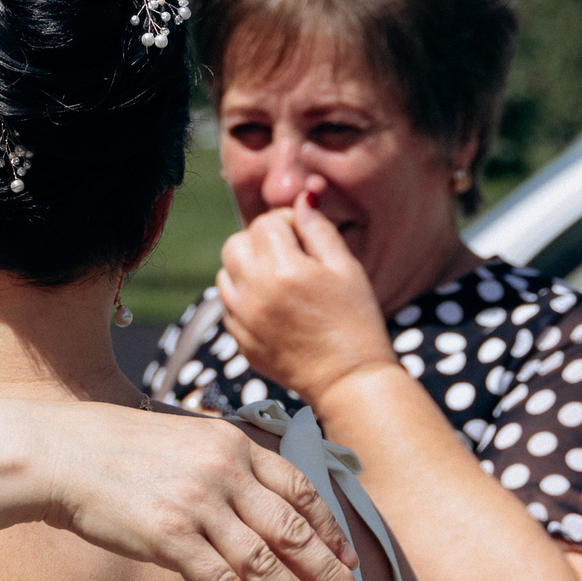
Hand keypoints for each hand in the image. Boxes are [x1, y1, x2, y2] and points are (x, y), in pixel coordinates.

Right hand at [30, 398, 367, 580]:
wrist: (59, 452)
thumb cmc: (114, 450)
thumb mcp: (183, 441)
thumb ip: (222, 467)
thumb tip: (254, 506)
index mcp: (233, 444)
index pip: (300, 491)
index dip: (330, 530)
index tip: (349, 561)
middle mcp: (224, 471)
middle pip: (295, 531)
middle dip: (331, 574)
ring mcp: (198, 504)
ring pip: (265, 562)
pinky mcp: (168, 536)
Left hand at [215, 191, 397, 405]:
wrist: (348, 381)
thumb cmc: (355, 321)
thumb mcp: (346, 269)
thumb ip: (319, 229)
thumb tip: (302, 199)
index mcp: (284, 270)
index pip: (266, 223)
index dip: (287, 222)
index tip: (306, 236)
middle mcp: (255, 293)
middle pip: (236, 243)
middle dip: (260, 241)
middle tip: (289, 255)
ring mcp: (243, 319)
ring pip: (225, 272)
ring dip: (247, 268)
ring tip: (280, 281)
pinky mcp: (239, 340)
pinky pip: (227, 304)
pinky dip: (244, 297)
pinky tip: (273, 307)